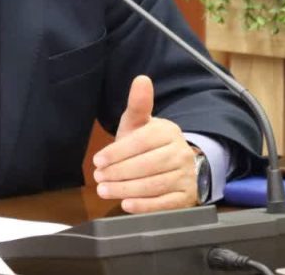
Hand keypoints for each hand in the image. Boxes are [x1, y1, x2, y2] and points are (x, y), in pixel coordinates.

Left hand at [92, 75, 197, 212]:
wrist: (175, 165)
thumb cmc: (148, 144)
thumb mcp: (140, 125)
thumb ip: (138, 105)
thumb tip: (141, 79)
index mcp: (168, 132)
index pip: (141, 142)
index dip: (117, 152)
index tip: (98, 161)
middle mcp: (180, 153)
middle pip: (147, 165)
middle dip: (119, 173)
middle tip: (99, 178)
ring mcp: (185, 176)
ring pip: (154, 185)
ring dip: (126, 190)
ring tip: (105, 190)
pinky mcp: (186, 197)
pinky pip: (165, 203)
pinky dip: (145, 205)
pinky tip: (127, 204)